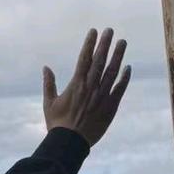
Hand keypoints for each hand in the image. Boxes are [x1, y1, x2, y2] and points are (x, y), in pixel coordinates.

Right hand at [42, 27, 130, 147]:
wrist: (69, 142)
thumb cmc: (57, 124)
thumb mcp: (49, 103)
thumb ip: (48, 84)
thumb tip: (46, 68)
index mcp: (76, 84)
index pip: (84, 58)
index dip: (89, 44)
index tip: (94, 32)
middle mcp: (90, 87)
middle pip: (100, 61)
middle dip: (105, 44)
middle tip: (110, 31)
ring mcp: (102, 96)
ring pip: (112, 71)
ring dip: (118, 56)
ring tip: (122, 43)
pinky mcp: (110, 107)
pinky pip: (119, 89)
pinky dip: (124, 78)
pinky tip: (128, 68)